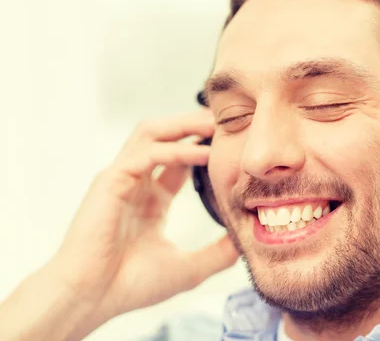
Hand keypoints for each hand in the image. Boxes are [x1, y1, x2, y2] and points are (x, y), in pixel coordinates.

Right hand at [45, 109, 238, 328]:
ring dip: (183, 125)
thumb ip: (217, 253)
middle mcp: (136, 183)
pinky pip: (145, 154)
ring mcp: (121, 179)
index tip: (231, 140)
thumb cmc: (130, 285)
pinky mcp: (110, 181)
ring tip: (214, 124)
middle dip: (193, 124)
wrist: (92, 299)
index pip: (178, 160)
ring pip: (150, 133)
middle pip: (163, 136)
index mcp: (151, 200)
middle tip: (226, 121)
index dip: (203, 146)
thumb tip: (246, 242)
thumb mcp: (187, 268)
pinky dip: (175, 150)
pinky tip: (202, 153)